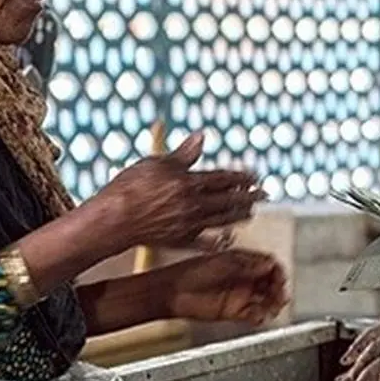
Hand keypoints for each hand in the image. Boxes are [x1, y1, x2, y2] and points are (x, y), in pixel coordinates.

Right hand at [94, 132, 264, 250]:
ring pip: (221, 221)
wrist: (114, 219)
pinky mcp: (179, 241)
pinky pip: (204, 243)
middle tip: (264, 195)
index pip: (223, 179)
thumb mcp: (157, 163)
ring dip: (238, 216)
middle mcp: (194, 205)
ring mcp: (188, 225)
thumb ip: (183, 154)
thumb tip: (201, 137)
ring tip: (250, 213)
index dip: (241, 177)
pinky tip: (226, 241)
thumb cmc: (131, 186)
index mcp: (190, 183)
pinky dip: (217, 242)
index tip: (254, 176)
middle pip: (229, 200)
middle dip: (248, 197)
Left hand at [165, 249, 288, 325]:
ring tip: (273, 307)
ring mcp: (239, 295)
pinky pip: (254, 315)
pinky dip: (260, 316)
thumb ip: (246, 265)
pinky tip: (260, 315)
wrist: (172, 292)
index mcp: (241, 262)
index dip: (276, 271)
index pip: (268, 265)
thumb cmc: (189, 272)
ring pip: (265, 300)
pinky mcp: (233, 312)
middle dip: (278, 289)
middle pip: (270, 283)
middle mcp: (243, 278)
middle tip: (280, 294)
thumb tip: (269, 263)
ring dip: (273, 304)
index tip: (279, 277)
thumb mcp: (222, 263)